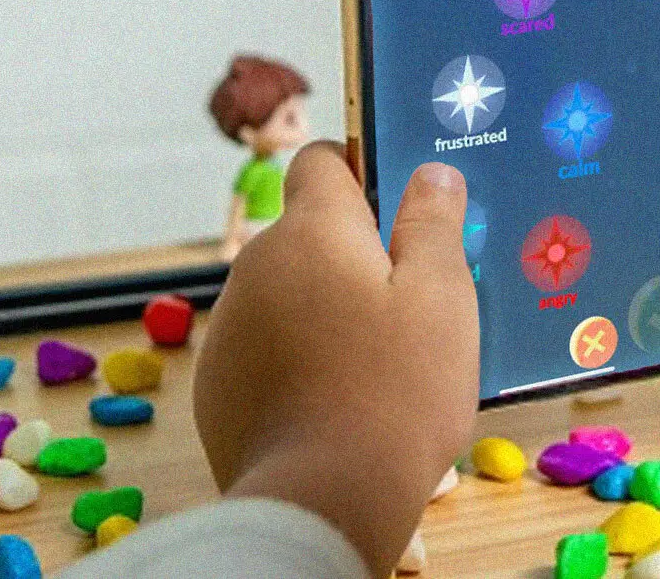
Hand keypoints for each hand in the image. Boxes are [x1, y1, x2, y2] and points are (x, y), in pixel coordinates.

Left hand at [191, 143, 477, 572]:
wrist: (324, 499)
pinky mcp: (217, 386)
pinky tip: (337, 400)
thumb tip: (430, 173)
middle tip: (408, 302)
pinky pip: (264, 351)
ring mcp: (229, 328)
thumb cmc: (396, 391)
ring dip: (322, 312)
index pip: (321, 161)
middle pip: (307, 236)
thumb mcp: (442, 297)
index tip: (398, 204)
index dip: (359, 170)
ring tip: (376, 363)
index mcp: (312, 231)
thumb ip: (433, 224)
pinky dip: (295, 362)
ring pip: (285, 296)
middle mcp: (256, 266)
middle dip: (352, 257)